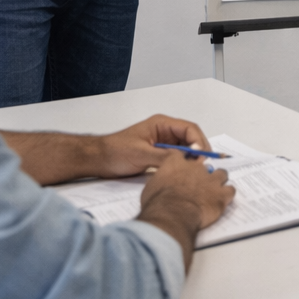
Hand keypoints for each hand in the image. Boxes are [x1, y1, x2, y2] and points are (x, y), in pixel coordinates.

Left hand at [95, 114, 213, 177]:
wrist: (98, 160)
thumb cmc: (115, 151)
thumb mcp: (141, 154)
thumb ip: (164, 156)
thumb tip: (185, 159)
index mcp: (162, 124)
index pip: (189, 129)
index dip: (198, 142)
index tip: (200, 157)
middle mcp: (165, 132)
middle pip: (191, 138)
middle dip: (198, 151)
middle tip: (200, 167)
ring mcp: (163, 143)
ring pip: (186, 149)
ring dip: (191, 159)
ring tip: (193, 172)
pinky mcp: (159, 155)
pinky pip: (177, 158)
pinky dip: (183, 165)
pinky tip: (183, 173)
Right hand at [137, 149, 235, 268]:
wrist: (171, 214)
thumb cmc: (157, 202)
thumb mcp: (151, 186)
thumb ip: (160, 180)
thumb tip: (161, 184)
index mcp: (176, 163)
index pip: (182, 156)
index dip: (184, 164)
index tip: (183, 172)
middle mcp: (196, 167)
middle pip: (204, 165)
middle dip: (202, 174)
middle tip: (197, 186)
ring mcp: (211, 180)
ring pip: (221, 174)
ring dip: (218, 181)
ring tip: (214, 191)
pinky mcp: (221, 194)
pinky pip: (230, 191)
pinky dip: (227, 195)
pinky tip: (223, 201)